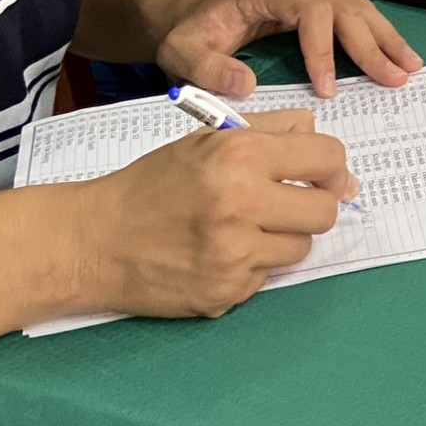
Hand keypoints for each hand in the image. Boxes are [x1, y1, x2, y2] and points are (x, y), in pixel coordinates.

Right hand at [65, 111, 357, 319]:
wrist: (93, 241)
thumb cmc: (152, 184)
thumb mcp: (207, 140)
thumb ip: (272, 132)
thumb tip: (332, 157)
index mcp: (238, 156)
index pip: (327, 158)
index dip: (331, 167)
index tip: (322, 175)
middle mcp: (241, 204)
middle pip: (325, 211)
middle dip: (311, 206)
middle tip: (283, 204)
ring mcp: (235, 255)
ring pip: (300, 248)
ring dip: (280, 238)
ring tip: (240, 229)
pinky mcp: (226, 293)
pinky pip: (266, 277)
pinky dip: (250, 266)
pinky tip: (216, 254)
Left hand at [156, 0, 421, 99]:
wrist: (190, 13)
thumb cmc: (188, 34)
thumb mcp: (181, 53)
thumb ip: (207, 69)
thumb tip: (246, 85)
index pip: (308, 11)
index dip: (323, 49)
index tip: (328, 89)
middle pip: (343, 6)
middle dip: (370, 45)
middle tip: (395, 79)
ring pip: (356, 7)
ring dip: (384, 38)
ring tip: (409, 68)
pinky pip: (354, 13)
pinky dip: (377, 34)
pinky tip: (396, 55)